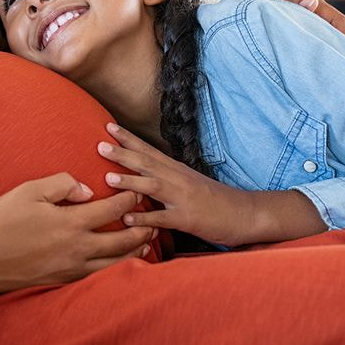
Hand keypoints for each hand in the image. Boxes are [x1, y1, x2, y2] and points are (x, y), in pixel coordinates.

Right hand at [0, 172, 154, 291]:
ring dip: (135, 251)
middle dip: (142, 228)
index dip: (129, 198)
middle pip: (123, 239)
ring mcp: (73, 267)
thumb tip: (86, 190)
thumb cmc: (2, 222)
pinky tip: (119, 264)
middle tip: (154, 219)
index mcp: (72, 222)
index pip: (112, 209)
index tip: (138, 190)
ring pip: (116, 262)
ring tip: (146, 243)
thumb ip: (61, 184)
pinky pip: (99, 275)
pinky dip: (116, 268)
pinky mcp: (65, 280)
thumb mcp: (29, 191)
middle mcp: (79, 247)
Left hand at [97, 124, 252, 247]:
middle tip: (99, 144)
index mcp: (177, 170)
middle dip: (122, 153)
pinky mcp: (189, 219)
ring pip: (153, 186)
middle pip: (147, 162)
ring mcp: (183, 198)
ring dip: (130, 180)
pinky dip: (145, 218)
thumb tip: (144, 176)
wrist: (246, 213)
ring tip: (108, 177)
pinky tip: (128, 219)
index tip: (108, 126)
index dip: (129, 138)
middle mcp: (179, 179)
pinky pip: (164, 218)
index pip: (149, 150)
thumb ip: (167, 179)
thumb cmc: (216, 201)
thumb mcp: (189, 184)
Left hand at [266, 0, 344, 61]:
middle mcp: (321, 13)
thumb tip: (313, 2)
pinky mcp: (319, 33)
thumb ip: (291, 5)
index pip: (338, 20)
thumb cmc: (259, 11)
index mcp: (313, 6)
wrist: (250, 16)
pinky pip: (340, 42)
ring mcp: (321, 24)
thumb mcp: (272, 6)